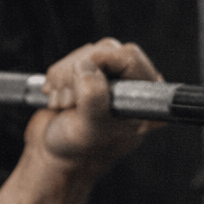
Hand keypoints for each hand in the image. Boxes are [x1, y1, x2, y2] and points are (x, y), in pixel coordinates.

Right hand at [24, 39, 163, 175]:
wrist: (56, 154)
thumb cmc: (79, 149)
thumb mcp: (91, 129)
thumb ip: (95, 100)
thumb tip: (88, 67)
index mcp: (147, 101)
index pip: (129, 57)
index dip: (100, 65)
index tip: (82, 93)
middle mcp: (135, 88)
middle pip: (105, 50)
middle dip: (78, 74)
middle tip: (70, 102)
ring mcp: (114, 80)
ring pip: (87, 52)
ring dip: (65, 77)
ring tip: (63, 104)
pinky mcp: (93, 75)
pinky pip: (72, 58)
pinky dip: (58, 76)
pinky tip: (59, 97)